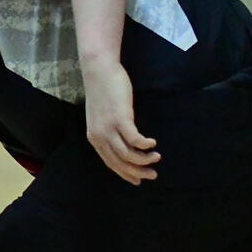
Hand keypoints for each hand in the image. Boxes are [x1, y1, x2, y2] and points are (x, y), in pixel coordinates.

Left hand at [82, 60, 159, 185]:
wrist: (99, 70)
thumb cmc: (103, 90)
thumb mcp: (101, 115)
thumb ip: (109, 130)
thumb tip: (122, 141)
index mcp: (95, 138)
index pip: (111, 163)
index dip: (125, 174)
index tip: (138, 180)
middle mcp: (100, 136)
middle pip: (120, 163)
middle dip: (137, 172)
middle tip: (152, 175)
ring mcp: (109, 128)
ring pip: (127, 155)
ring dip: (144, 160)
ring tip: (156, 157)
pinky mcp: (120, 118)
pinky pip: (134, 139)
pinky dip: (145, 145)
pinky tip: (153, 143)